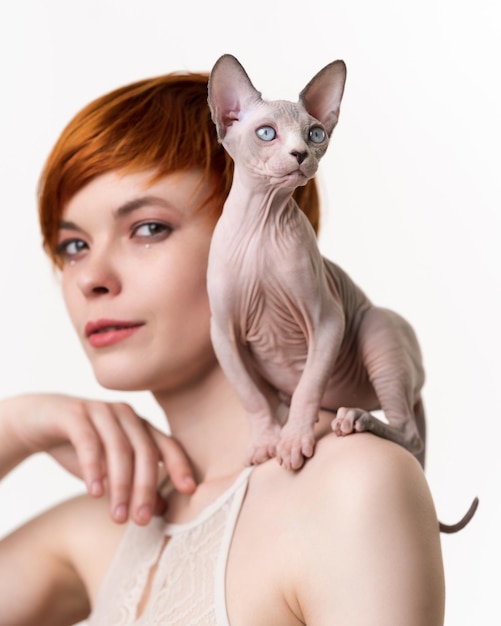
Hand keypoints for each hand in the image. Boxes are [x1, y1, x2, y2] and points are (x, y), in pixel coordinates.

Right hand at [0, 393, 195, 524]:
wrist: (35, 421)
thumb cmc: (79, 447)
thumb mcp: (108, 470)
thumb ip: (134, 485)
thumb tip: (163, 510)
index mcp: (139, 425)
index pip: (166, 445)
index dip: (180, 465)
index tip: (190, 490)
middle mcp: (125, 414)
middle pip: (144, 450)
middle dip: (146, 487)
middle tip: (141, 521)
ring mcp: (100, 410)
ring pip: (119, 448)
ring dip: (120, 485)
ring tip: (117, 517)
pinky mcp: (74, 413)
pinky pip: (88, 440)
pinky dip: (94, 467)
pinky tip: (94, 492)